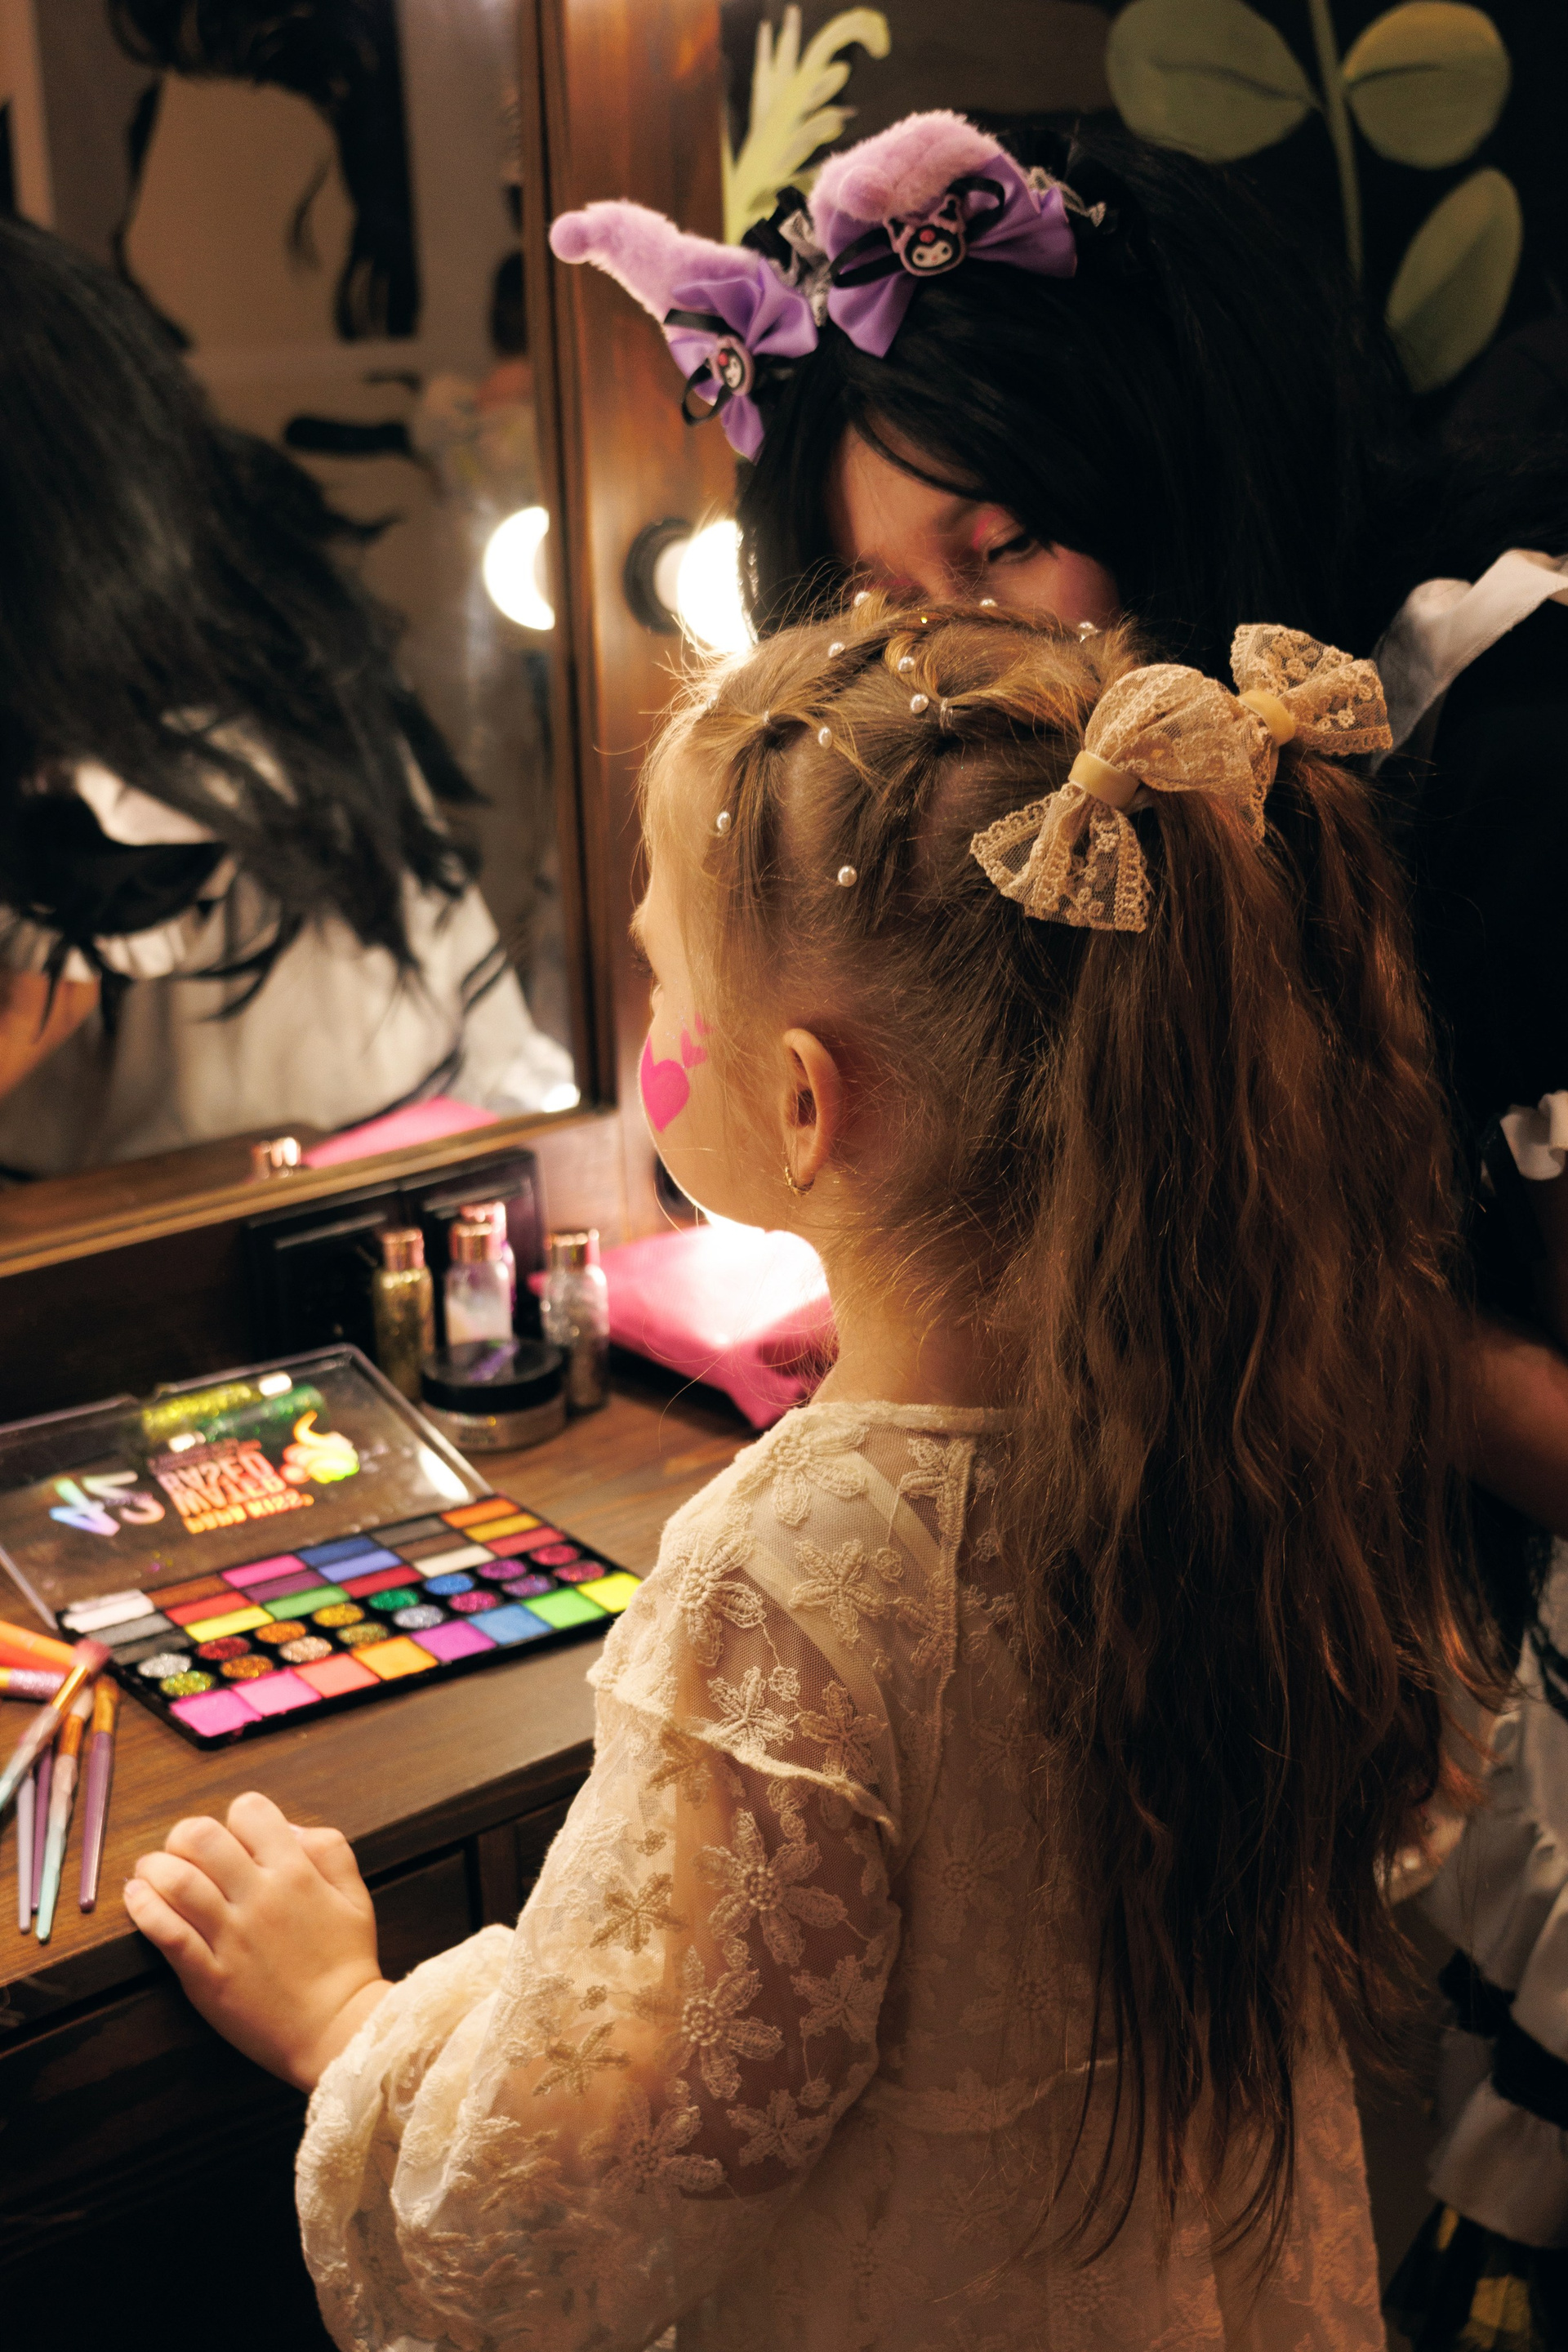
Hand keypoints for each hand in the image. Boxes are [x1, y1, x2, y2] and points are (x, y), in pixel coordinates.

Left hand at [124, 1790, 389, 2088]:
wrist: (338, 2030)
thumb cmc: (346, 1963)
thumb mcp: (356, 1895)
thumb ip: (329, 1850)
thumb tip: (287, 1829)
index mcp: (297, 1872)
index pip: (250, 1811)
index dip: (237, 1817)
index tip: (233, 1838)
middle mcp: (260, 1896)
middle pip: (202, 1837)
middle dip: (184, 1836)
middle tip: (182, 1852)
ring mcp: (231, 1937)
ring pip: (177, 1881)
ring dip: (155, 1867)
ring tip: (150, 1872)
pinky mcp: (208, 1976)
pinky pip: (166, 1933)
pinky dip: (144, 1908)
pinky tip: (137, 1897)